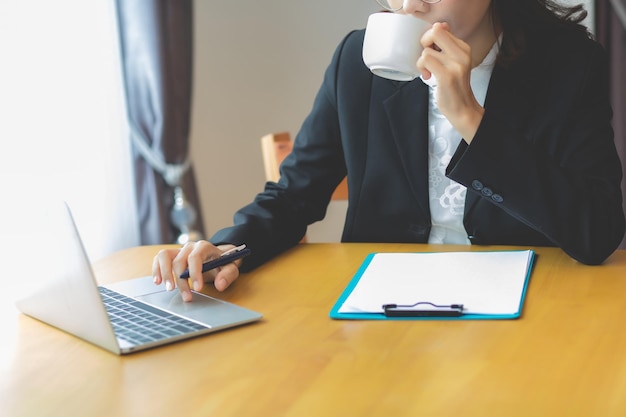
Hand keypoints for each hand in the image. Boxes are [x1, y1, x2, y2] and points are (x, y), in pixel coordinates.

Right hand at [152, 241, 241, 301]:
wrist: (217, 257)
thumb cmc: (222, 263)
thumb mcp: (230, 267)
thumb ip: (228, 275)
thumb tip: (219, 285)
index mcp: (204, 247)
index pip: (195, 257)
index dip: (195, 273)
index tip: (197, 289)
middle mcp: (189, 246)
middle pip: (179, 261)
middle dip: (182, 281)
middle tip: (186, 297)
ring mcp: (179, 250)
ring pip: (164, 256)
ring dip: (164, 273)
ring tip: (169, 288)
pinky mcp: (171, 256)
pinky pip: (159, 259)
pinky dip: (156, 269)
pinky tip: (158, 282)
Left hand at [417, 22, 484, 142]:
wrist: (462, 109)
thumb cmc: (454, 87)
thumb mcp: (454, 62)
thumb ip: (445, 47)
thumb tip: (437, 27)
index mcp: (464, 49)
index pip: (441, 28)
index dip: (430, 38)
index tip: (431, 51)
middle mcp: (462, 54)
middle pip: (435, 32)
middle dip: (424, 43)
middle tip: (426, 58)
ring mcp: (455, 65)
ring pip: (426, 51)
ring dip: (422, 63)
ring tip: (429, 73)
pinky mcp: (446, 76)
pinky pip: (425, 61)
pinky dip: (422, 68)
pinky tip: (427, 77)